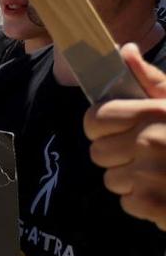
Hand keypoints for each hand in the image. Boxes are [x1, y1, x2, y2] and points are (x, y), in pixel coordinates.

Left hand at [83, 42, 165, 229]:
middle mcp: (150, 141)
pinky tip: (165, 192)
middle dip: (117, 156)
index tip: (113, 131)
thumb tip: (126, 50)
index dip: (99, 127)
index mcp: (154, 113)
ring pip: (111, 180)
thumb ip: (150, 80)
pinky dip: (144, 202)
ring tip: (159, 173)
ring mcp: (152, 174)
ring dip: (131, 180)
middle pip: (99, 153)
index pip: (96, 119)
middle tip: (144, 156)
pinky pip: (128, 203)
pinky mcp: (156, 204)